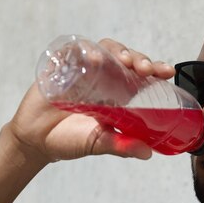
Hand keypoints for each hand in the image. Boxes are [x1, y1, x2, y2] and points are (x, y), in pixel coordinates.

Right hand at [7, 39, 174, 162]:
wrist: (36, 141)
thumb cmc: (69, 140)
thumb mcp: (99, 144)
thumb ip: (121, 146)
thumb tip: (147, 153)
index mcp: (117, 93)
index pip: (139, 75)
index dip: (154, 69)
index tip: (167, 72)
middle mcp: (102, 78)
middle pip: (125, 57)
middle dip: (138, 58)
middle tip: (145, 68)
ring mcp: (82, 70)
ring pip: (105, 49)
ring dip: (117, 51)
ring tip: (123, 60)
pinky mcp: (61, 66)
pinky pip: (75, 50)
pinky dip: (85, 50)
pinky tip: (94, 59)